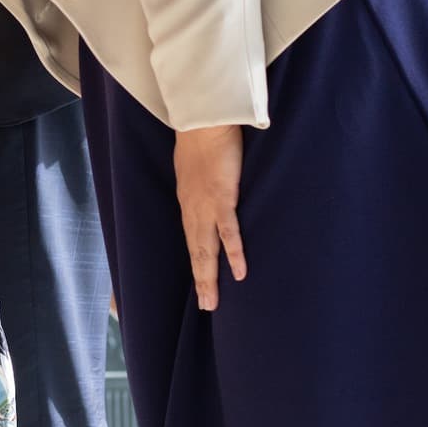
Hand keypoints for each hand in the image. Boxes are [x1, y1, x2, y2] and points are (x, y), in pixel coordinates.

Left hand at [173, 125, 246, 310]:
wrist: (203, 121)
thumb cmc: (203, 138)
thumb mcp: (198, 166)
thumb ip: (203, 182)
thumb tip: (210, 187)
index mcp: (188, 201)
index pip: (192, 238)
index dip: (196, 261)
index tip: (200, 282)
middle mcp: (193, 209)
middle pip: (197, 251)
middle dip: (201, 279)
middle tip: (207, 305)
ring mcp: (206, 206)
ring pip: (206, 249)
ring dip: (209, 277)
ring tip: (212, 301)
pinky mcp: (222, 198)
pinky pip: (228, 231)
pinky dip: (234, 252)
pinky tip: (239, 272)